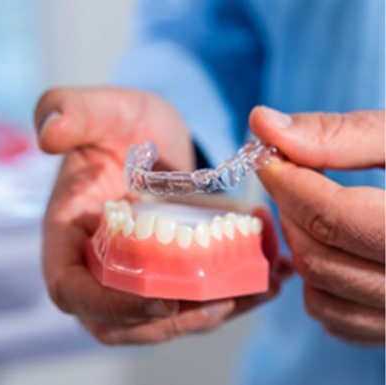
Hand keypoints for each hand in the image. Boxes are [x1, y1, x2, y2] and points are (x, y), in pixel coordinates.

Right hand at [34, 88, 288, 344]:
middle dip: (171, 321)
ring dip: (207, 314)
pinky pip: (190, 298)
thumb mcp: (100, 109)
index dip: (111, 306)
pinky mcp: (166, 269)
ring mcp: (134, 271)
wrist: (153, 135)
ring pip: (161, 317)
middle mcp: (98, 263)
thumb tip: (50, 134)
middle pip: (121, 320)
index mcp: (69, 234)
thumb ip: (68, 111)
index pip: (71, 289)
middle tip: (222, 301)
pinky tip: (268, 281)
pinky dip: (228, 297)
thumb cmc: (121, 123)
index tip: (162, 301)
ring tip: (255, 291)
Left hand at [250, 107, 384, 344]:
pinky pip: (332, 315)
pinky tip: (331, 244)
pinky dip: (316, 279)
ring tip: (313, 207)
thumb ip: (341, 134)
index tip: (267, 158)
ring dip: (299, 242)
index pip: (332, 217)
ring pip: (318, 289)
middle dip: (291, 209)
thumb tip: (262, 123)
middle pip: (317, 255)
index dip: (286, 182)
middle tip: (294, 177)